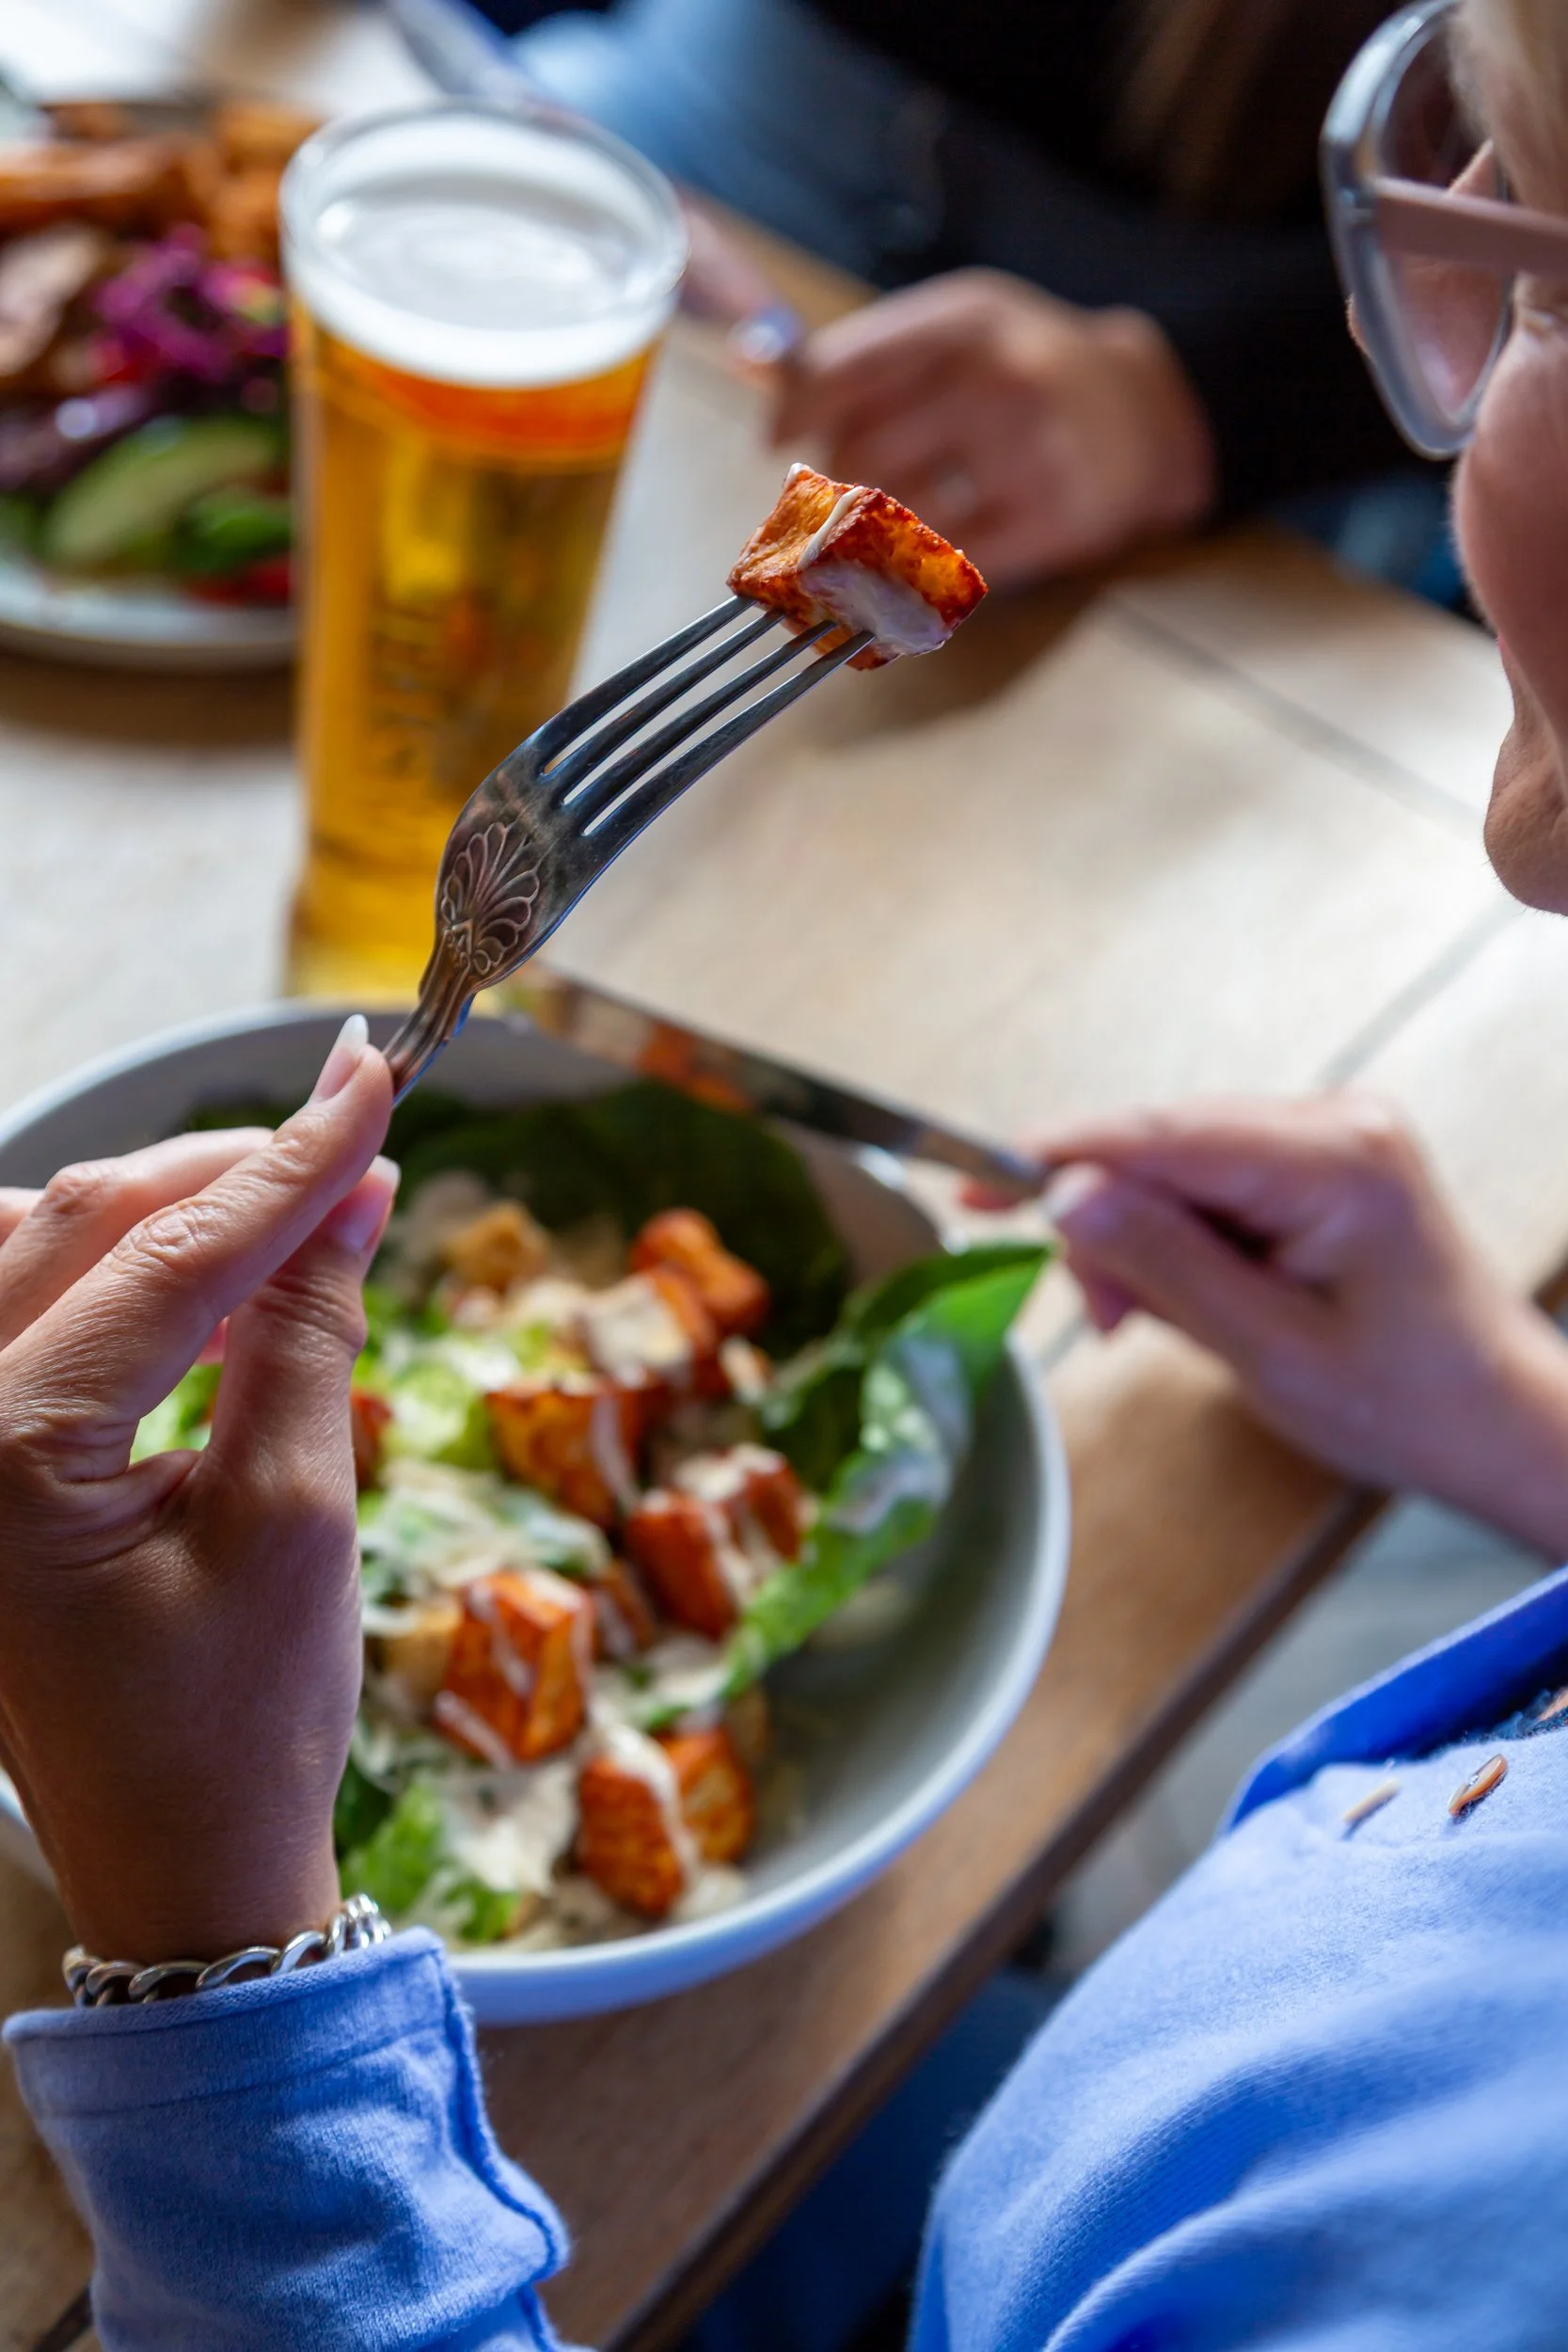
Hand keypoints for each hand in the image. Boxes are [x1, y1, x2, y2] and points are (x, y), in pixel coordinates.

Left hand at [0, 1017, 394, 1962]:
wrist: (181, 1869)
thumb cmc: (242, 1723)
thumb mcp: (298, 1517)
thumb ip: (308, 1331)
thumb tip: (349, 1192)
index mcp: (6, 1459)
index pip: (169, 1257)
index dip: (290, 1159)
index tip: (379, 1075)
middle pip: (78, 1223)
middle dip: (226, 1171)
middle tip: (357, 1131)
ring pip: (36, 1249)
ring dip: (163, 1213)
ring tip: (288, 1212)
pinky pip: (20, 1313)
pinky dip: (115, 1275)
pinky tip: (204, 1285)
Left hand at [771, 269, 1215, 587]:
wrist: (1148, 415)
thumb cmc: (1027, 371)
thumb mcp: (954, 332)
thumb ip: (858, 353)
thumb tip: (749, 361)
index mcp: (962, 321)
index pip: (842, 370)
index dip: (792, 415)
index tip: (773, 443)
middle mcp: (997, 378)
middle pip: (858, 453)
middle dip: (835, 481)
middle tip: (848, 487)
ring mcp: (1030, 451)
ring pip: (894, 515)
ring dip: (868, 534)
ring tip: (884, 525)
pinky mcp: (1052, 520)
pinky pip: (944, 565)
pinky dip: (911, 576)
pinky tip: (911, 566)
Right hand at [1020, 1093, 1567, 1556]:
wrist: (1497, 1419)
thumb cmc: (1409, 1402)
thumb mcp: (1268, 1349)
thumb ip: (1165, 1264)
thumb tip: (1067, 1194)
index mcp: (1339, 1160)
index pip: (1162, 1135)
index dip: (1059, 1156)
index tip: (977, 1183)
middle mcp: (1340, 1120)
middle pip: (1163, 1143)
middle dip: (1108, 1224)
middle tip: (1105, 1315)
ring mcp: (1334, 1132)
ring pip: (1178, 1162)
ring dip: (1142, 1237)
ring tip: (1150, 1320)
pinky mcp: (1321, 1157)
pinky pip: (1212, 1177)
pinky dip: (1179, 1236)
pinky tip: (1187, 1293)